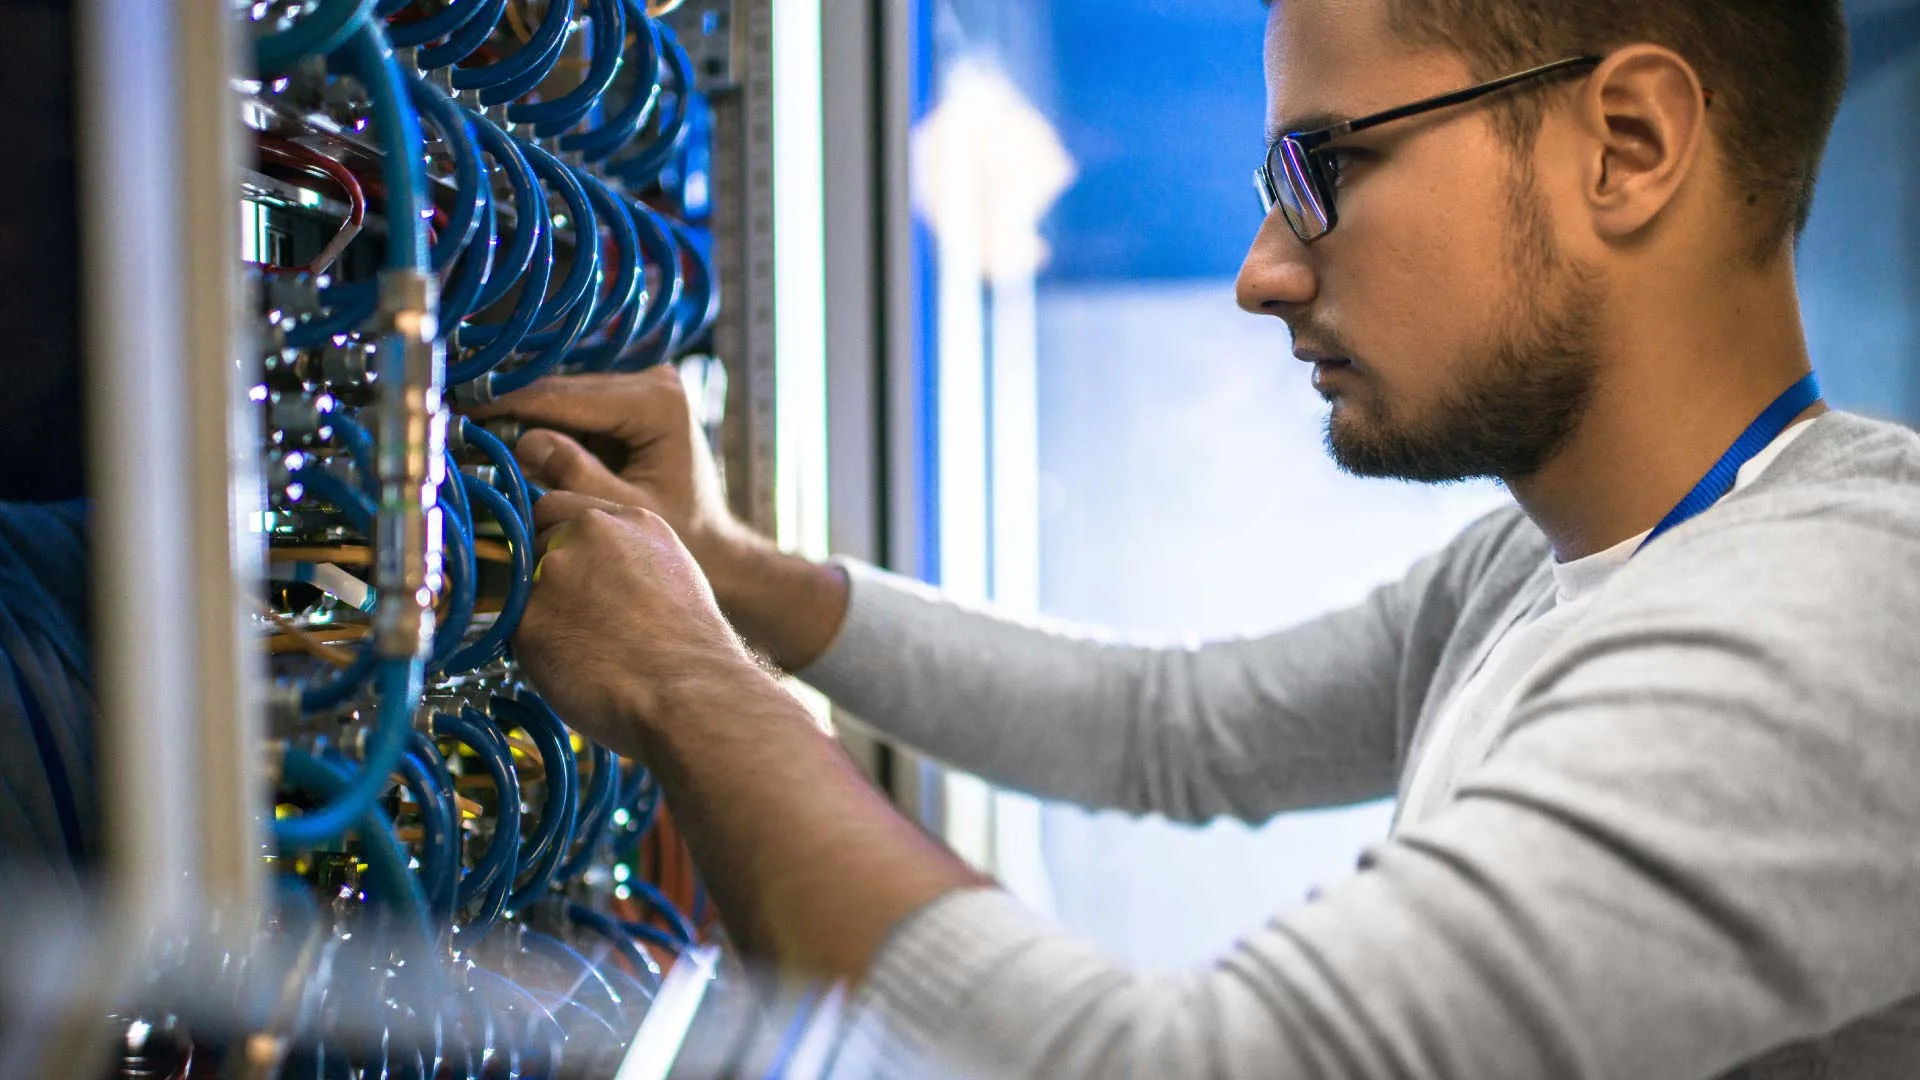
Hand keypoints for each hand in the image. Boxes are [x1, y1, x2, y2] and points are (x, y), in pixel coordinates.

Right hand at [467, 368, 760, 597]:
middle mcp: (654, 380)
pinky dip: (544, 423)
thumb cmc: (682, 534)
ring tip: (469, 427)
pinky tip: (502, 435)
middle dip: (510, 407)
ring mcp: (643, 386)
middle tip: (453, 418)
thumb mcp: (624, 510)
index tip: (462, 411)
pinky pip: (575, 408)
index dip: (511, 404)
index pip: (569, 397)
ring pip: (564, 395)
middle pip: (564, 390)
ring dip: (522, 413)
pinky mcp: (631, 400)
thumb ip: (576, 476)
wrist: (716, 543)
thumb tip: (522, 442)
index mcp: (659, 401)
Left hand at [514, 489, 771, 751]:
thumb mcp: (671, 574)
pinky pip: (515, 632)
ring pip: (522, 589)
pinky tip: (575, 668)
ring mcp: (555, 571)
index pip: (557, 507)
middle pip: (535, 543)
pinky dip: (535, 652)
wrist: (690, 693)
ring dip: (540, 613)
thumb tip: (590, 570)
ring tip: (585, 649)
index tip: (566, 569)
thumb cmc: (692, 649)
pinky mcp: (528, 617)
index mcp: (630, 518)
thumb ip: (624, 555)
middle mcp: (588, 532)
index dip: (554, 539)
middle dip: (545, 575)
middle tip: (578, 619)